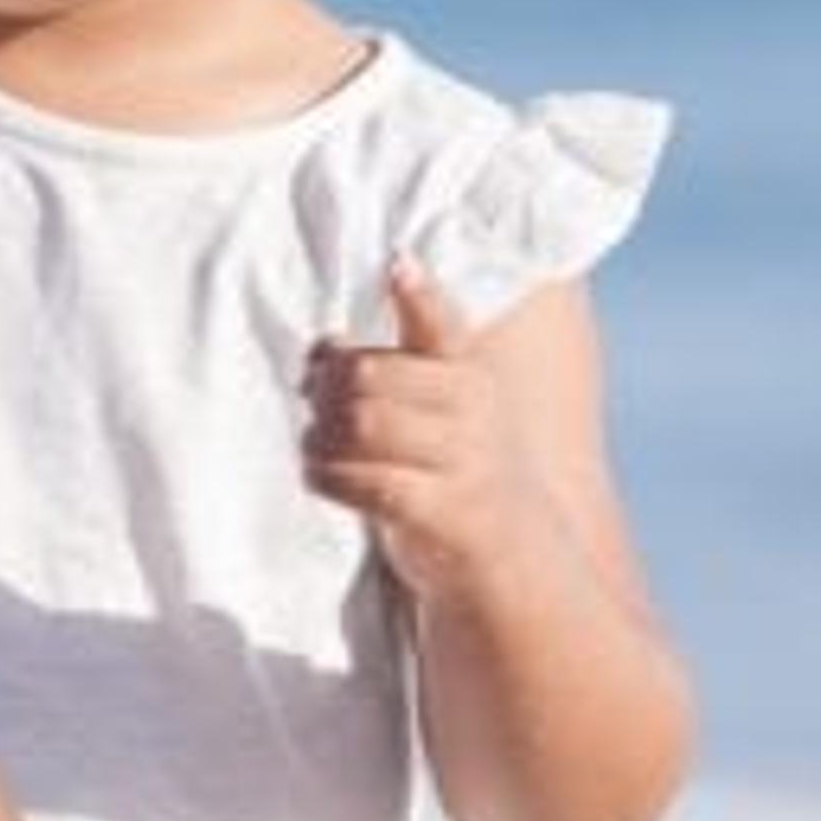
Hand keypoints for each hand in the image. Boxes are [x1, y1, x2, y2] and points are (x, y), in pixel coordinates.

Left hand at [301, 260, 565, 597]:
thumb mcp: (439, 410)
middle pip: (374, 373)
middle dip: (327, 382)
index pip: (443, 326)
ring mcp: (463, 463)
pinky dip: (328, 474)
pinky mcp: (443, 512)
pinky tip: (318, 474)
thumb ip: (389, 371)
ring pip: (367, 424)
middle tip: (310, 396)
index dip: (420, 296)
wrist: (509, 554)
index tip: (396, 265)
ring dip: (321, 431)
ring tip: (313, 442)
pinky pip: (369, 482)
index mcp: (469, 377)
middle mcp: (472, 413)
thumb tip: (321, 343)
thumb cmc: (453, 469)